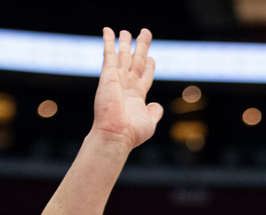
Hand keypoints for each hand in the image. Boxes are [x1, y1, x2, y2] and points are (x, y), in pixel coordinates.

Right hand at [92, 28, 163, 151]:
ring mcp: (117, 79)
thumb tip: (157, 106)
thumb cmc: (132, 132)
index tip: (151, 58)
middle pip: (136, 61)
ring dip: (125, 42)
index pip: (144, 75)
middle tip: (146, 33)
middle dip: (141, 47)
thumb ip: (155, 112)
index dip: (148, 66)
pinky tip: (108, 30)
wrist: (116, 134)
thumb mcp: (150, 122)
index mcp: (137, 95)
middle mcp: (127, 85)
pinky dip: (108, 41)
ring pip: (123, 55)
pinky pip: (109, 54)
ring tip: (126, 31)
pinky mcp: (108, 75)